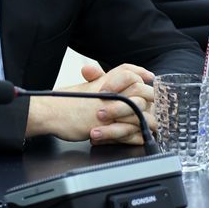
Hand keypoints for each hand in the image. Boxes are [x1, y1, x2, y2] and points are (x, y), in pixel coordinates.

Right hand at [24, 62, 155, 144]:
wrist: (50, 113)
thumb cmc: (64, 104)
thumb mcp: (84, 89)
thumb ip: (97, 84)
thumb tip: (108, 85)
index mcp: (103, 81)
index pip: (127, 70)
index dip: (140, 73)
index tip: (149, 77)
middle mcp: (108, 91)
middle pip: (139, 89)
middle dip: (151, 98)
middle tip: (158, 105)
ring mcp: (108, 107)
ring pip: (137, 110)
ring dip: (148, 119)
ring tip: (156, 125)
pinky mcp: (106, 124)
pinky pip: (129, 130)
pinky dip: (137, 134)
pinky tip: (142, 137)